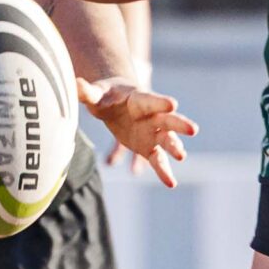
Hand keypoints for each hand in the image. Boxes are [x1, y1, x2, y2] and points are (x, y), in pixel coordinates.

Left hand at [78, 75, 196, 188]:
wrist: (114, 104)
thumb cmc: (106, 95)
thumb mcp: (96, 93)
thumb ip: (88, 92)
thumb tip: (75, 84)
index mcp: (140, 99)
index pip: (152, 100)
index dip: (161, 102)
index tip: (173, 104)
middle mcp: (152, 115)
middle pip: (169, 120)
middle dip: (180, 124)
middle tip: (193, 130)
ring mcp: (154, 132)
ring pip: (167, 140)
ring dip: (175, 147)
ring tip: (180, 156)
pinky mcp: (149, 148)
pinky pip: (158, 161)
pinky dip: (164, 172)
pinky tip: (171, 184)